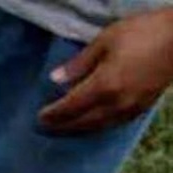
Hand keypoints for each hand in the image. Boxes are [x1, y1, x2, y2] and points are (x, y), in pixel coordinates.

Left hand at [39, 8, 172, 132]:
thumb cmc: (143, 33)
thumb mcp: (105, 40)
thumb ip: (79, 64)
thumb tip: (55, 80)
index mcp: (103, 87)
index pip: (69, 108)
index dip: (52, 115)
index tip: (39, 118)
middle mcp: (113, 104)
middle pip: (80, 123)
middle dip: (61, 127)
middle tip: (46, 128)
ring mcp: (128, 110)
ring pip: (95, 127)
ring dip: (77, 130)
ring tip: (64, 129)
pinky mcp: (139, 110)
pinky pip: (110, 125)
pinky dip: (95, 127)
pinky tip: (89, 124)